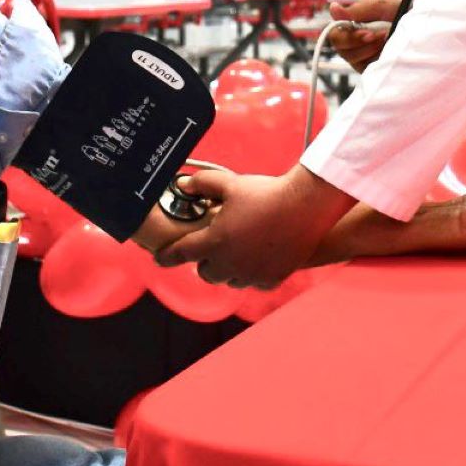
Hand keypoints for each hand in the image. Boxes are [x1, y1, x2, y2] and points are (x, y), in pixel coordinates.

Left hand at [154, 166, 354, 289]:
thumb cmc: (266, 194)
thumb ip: (202, 184)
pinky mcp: (271, 279)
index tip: (159, 259)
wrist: (306, 208)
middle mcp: (230, 264)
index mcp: (214, 241)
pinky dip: (251, 274)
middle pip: (206, 272)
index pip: (181, 253)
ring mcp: (251, 274)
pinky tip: (257, 258)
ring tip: (236, 251)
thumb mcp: (230, 183)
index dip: (166, 256)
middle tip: (213, 245)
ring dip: (228, 269)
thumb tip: (184, 185)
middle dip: (205, 261)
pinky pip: (253, 282)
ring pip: (229, 280)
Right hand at [326, 0, 396, 69]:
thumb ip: (356, 10)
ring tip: (388, 38)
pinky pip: (363, 67)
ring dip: (371, 49)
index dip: (348, 37)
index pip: (334, 34)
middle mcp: (350, 40)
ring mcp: (358, 54)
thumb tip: (332, 8)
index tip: (369, 33)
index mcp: (348, 24)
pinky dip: (376, 58)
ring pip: (351, 58)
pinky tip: (386, 50)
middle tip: (382, 36)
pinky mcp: (366, 66)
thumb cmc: (396, 11)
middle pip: (340, 48)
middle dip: (361, 43)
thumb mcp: (378, 7)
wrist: (416, 24)